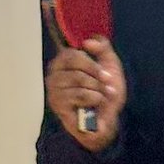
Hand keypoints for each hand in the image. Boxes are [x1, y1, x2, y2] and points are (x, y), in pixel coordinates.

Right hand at [44, 9, 126, 150]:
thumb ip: (103, 49)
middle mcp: (55, 74)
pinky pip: (77, 94)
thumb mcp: (110, 66)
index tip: (106, 75)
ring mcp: (54, 90)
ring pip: (77, 79)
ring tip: (101, 97)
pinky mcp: (57, 105)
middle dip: (96, 76)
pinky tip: (94, 105)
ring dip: (97, 89)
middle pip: (74, 64)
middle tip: (106, 87)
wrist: (108, 121)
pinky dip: (93, 99)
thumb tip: (88, 42)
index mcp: (64, 63)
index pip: (71, 54)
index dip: (91, 63)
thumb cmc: (105, 93)